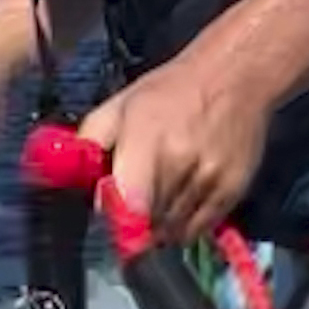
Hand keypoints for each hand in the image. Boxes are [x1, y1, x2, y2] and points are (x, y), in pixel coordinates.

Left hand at [80, 36, 279, 245]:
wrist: (234, 76)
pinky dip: (184, 226)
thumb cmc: (171, 92)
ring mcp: (210, 179)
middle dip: (134, 223)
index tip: (112, 219)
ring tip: (158, 199)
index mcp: (146, 137)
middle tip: (133, 204)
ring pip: (172, 232)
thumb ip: (90, 143)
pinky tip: (180, 201)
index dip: (116, 221)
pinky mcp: (233, 192)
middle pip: (148, 224)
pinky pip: (198, 230)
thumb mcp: (119, 106)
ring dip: (159, 226)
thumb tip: (74, 183)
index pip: (129, 205)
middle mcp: (181, 162)